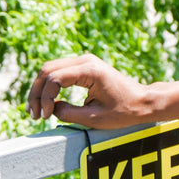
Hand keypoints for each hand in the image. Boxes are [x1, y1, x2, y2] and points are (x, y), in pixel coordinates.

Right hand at [27, 54, 157, 129]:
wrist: (143, 102)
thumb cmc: (125, 111)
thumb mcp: (95, 118)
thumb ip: (68, 113)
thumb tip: (50, 108)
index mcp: (91, 70)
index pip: (54, 78)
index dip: (44, 98)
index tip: (45, 117)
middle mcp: (86, 61)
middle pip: (47, 70)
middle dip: (36, 93)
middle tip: (34, 115)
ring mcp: (85, 62)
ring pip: (50, 70)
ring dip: (40, 90)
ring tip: (36, 111)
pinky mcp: (84, 67)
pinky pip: (59, 73)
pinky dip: (49, 87)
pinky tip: (45, 103)